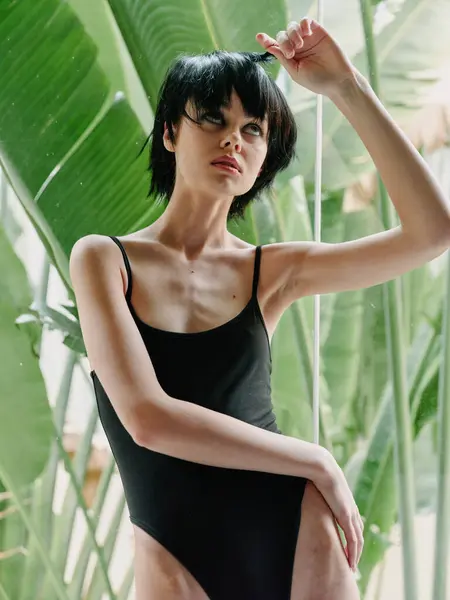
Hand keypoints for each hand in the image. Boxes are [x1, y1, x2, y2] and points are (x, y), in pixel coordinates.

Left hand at [256, 17, 356, 96]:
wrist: (337, 79)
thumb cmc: (317, 80)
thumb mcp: (296, 72)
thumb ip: (283, 59)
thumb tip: (270, 48)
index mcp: (290, 57)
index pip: (275, 46)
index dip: (266, 41)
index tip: (259, 37)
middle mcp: (297, 47)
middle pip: (282, 35)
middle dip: (283, 42)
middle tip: (291, 53)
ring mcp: (307, 39)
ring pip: (292, 27)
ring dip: (293, 34)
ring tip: (300, 45)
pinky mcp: (318, 32)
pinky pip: (306, 21)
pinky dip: (303, 24)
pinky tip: (306, 33)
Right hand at [313, 449, 363, 571]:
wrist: (322, 468)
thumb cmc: (317, 473)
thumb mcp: (318, 484)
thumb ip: (315, 491)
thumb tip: (304, 487)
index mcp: (346, 502)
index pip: (353, 524)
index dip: (352, 537)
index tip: (349, 548)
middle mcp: (352, 509)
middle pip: (358, 534)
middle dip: (357, 549)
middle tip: (352, 562)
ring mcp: (351, 514)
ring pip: (358, 540)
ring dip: (356, 554)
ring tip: (352, 566)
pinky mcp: (347, 517)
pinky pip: (353, 540)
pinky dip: (353, 553)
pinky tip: (351, 562)